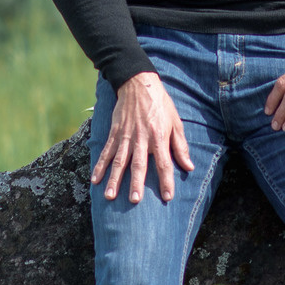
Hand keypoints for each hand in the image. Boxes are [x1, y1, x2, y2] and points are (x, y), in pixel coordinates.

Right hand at [93, 71, 194, 202]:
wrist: (139, 83)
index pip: (164, 163)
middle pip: (139, 164)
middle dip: (136, 183)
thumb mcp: (176, 122)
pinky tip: (95, 179)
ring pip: (119, 161)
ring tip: (110, 196)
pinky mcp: (114, 132)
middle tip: (134, 200)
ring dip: (114, 179)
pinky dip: (100, 166)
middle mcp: (141, 138)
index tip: (167, 197)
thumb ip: (181, 146)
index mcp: (159, 137)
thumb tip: (189, 167)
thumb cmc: (161, 104)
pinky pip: (106, 151)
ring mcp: (126, 136)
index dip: (166, 180)